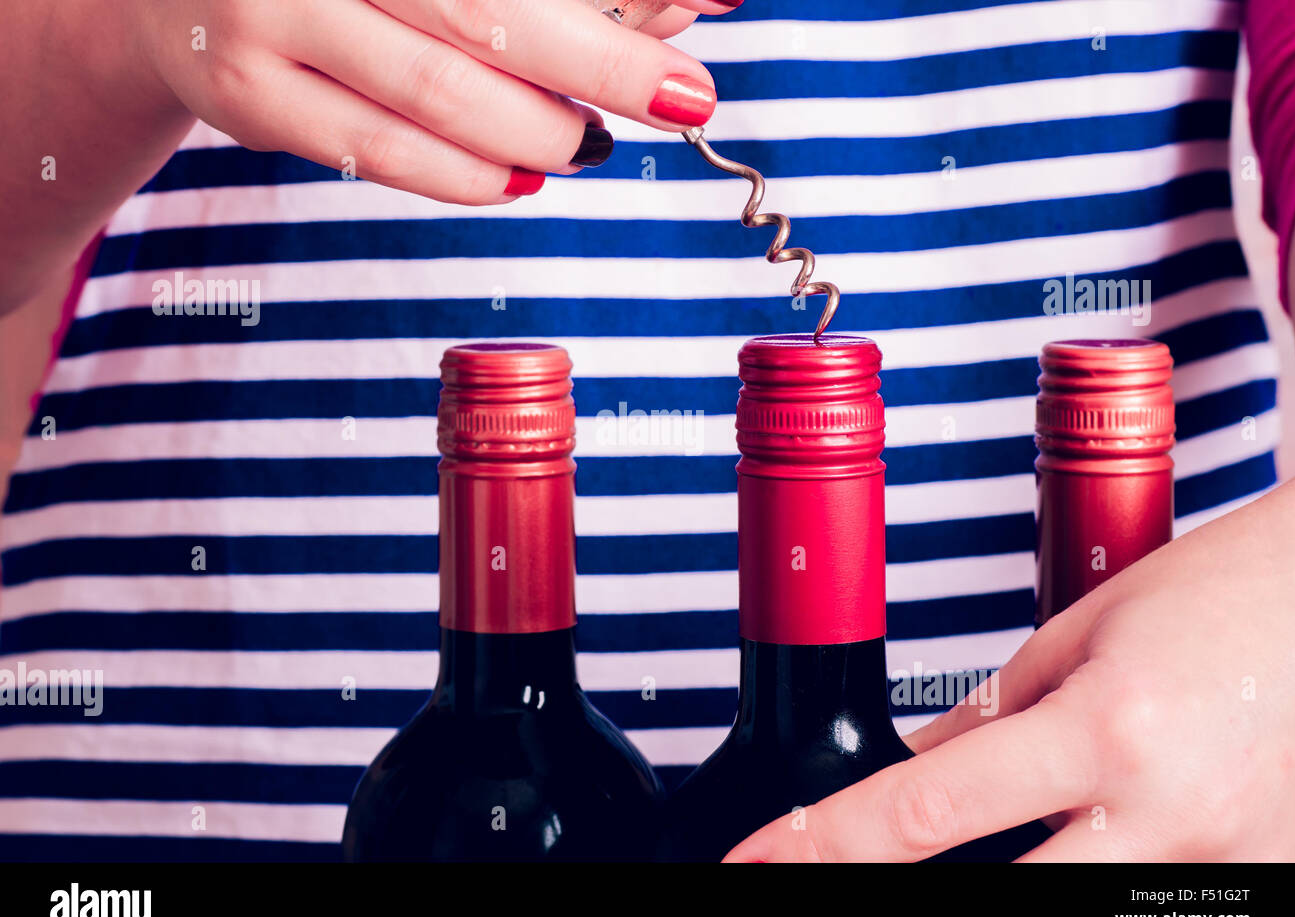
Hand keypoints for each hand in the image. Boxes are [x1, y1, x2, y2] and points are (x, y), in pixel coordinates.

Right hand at [128, 0, 726, 203]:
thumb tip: (686, 6)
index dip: (614, 0)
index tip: (703, 20)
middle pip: (488, 9)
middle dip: (605, 64)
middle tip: (683, 97)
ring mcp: (266, 12)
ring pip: (439, 94)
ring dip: (541, 130)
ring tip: (594, 143)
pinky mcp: (246, 98)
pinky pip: (383, 155)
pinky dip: (470, 176)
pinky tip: (523, 175)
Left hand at [725, 477, 1294, 861]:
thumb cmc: (1217, 596)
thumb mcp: (1077, 640)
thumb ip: (985, 720)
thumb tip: (911, 773)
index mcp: (1107, 731)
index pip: (925, 811)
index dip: (824, 844)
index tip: (760, 858)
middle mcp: (1168, 815)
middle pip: (997, 904)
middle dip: (909, 890)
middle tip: (872, 864)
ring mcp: (1227, 868)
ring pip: (1077, 914)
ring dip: (1027, 873)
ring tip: (1043, 804)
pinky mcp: (1265, 886)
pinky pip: (1153, 906)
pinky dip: (1103, 871)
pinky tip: (1101, 831)